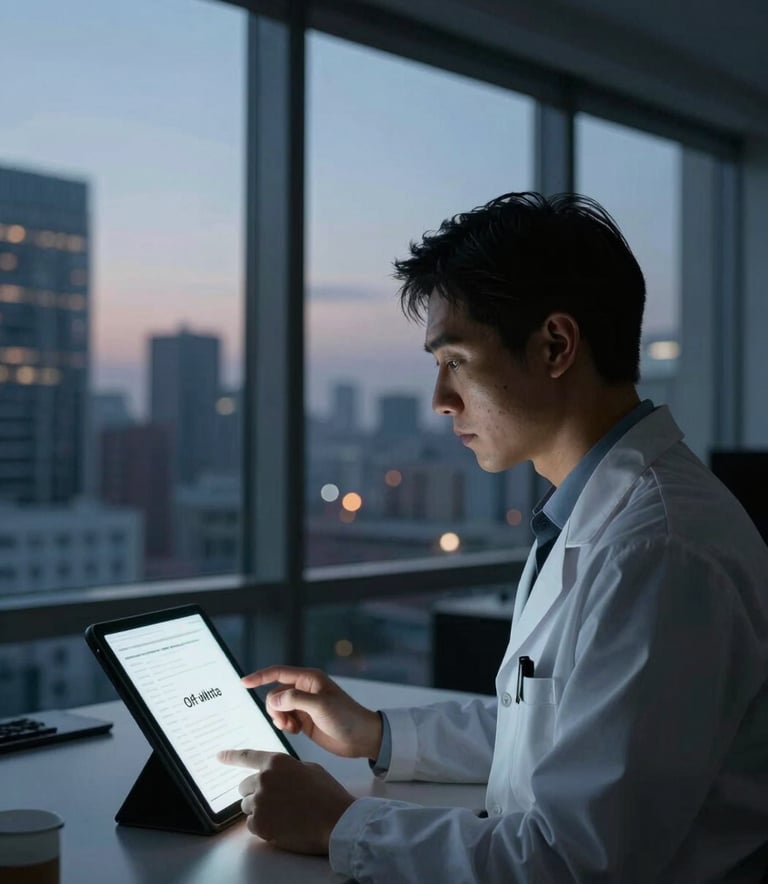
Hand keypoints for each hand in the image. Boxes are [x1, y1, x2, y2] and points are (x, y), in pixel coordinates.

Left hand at [217, 749, 353, 853]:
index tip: (218, 756)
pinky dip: (263, 826)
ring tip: (283, 814)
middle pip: (245, 787)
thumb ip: (286, 768)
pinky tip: (282, 825)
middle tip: (277, 800)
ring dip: (260, 810)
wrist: (336, 820)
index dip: (230, 756)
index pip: (247, 757)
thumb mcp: (308, 769)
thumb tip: (277, 775)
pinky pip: (251, 825)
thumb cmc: (327, 794)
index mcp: (276, 762)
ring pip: (247, 806)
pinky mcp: (259, 824)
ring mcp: (259, 802)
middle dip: (256, 792)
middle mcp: (263, 780)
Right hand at [242, 666, 382, 758]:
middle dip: (275, 708)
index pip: (278, 673)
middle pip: (275, 694)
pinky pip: (284, 719)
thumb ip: (294, 699)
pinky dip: (285, 725)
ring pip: (278, 708)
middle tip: (287, 722)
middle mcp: (305, 689)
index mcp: (309, 679)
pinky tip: (297, 731)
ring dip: (280, 718)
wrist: (361, 738)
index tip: (243, 682)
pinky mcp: (304, 719)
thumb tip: (273, 699)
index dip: (260, 676)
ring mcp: (304, 705)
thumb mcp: (320, 706)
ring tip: (293, 728)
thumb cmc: (346, 717)